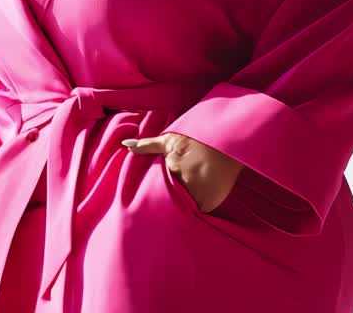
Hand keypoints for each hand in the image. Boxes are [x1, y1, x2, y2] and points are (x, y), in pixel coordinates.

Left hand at [122, 133, 242, 212]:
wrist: (227, 141)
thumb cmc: (195, 140)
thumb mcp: (169, 140)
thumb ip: (147, 146)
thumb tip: (125, 145)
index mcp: (175, 175)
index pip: (158, 193)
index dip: (152, 196)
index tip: (146, 199)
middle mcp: (189, 190)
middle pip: (171, 203)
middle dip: (164, 204)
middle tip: (153, 212)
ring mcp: (203, 199)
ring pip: (184, 209)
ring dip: (179, 207)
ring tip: (169, 210)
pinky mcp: (212, 203)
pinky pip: (197, 210)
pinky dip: (191, 207)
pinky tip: (186, 205)